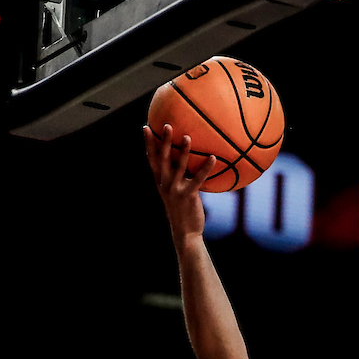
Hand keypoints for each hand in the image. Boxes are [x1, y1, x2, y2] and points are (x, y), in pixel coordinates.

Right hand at [143, 124, 215, 245]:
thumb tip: (186, 164)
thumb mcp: (175, 194)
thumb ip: (177, 179)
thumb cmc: (182, 212)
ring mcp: (176, 190)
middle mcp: (165, 184)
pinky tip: (213, 158)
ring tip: (187, 136)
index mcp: (160, 182)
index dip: (148, 143)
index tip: (146, 127)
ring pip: (179, 166)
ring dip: (183, 151)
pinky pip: (198, 179)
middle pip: (163, 159)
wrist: (185, 233)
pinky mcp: (188, 196)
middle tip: (167, 125)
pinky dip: (205, 168)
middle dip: (163, 141)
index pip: (152, 159)